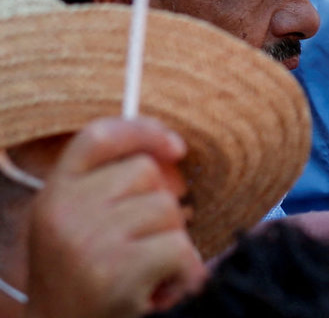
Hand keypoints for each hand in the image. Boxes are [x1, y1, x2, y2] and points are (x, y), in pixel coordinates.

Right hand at [24, 117, 206, 317]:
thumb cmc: (87, 284)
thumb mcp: (80, 230)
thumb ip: (109, 190)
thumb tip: (171, 154)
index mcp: (50, 199)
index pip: (96, 138)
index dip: (141, 131)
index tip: (175, 147)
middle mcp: (61, 215)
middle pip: (145, 171)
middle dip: (159, 207)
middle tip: (141, 250)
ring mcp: (86, 243)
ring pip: (167, 208)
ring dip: (171, 244)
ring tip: (146, 275)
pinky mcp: (115, 272)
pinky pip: (179, 248)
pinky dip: (184, 272)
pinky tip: (159, 292)